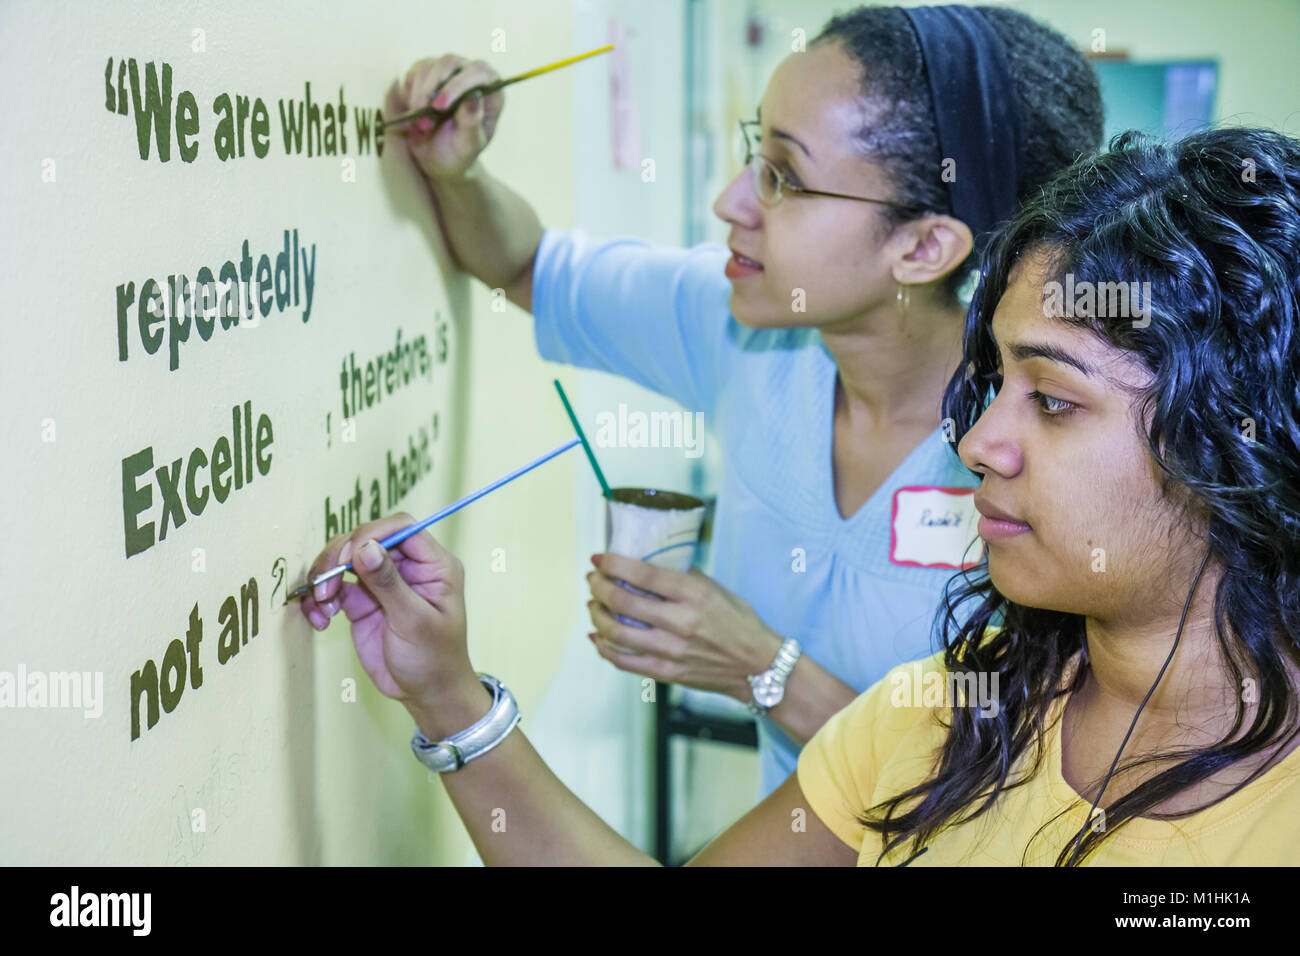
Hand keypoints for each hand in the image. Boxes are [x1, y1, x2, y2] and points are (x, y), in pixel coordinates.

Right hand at [297, 513, 472, 705]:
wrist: (426, 693)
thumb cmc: (434, 659)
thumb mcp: (414, 622)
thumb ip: (389, 584)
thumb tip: (365, 546)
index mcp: (433, 564)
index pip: (401, 527)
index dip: (372, 533)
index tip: (349, 554)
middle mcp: (407, 567)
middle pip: (366, 539)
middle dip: (339, 556)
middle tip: (326, 584)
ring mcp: (382, 583)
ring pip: (345, 559)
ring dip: (325, 577)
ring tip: (322, 605)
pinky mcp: (362, 601)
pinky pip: (334, 587)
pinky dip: (320, 599)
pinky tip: (320, 620)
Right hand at [387, 54, 503, 180]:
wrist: (438, 159)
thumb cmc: (459, 154)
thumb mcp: (467, 146)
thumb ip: (472, 123)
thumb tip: (473, 97)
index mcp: (491, 92)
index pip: (480, 72)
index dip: (459, 84)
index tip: (440, 106)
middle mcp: (471, 76)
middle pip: (450, 61)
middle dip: (433, 86)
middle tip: (423, 112)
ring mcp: (448, 72)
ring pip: (429, 66)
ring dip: (420, 95)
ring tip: (421, 124)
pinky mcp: (427, 74)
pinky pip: (415, 73)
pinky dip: (410, 93)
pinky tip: (415, 113)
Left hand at [585, 554, 783, 699]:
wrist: (758, 667)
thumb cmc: (740, 624)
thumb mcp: (716, 590)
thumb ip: (684, 577)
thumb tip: (650, 563)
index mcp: (694, 595)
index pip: (643, 574)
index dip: (613, 564)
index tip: (599, 558)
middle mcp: (680, 622)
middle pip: (623, 602)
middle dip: (599, 586)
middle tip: (593, 579)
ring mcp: (671, 651)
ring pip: (616, 633)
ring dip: (597, 615)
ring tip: (593, 604)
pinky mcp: (667, 673)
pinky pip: (624, 662)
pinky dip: (604, 647)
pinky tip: (597, 636)